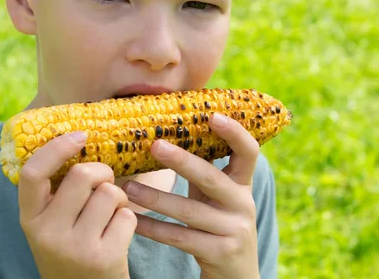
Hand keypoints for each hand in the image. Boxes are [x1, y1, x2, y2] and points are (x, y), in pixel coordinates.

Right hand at [18, 131, 136, 278]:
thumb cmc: (72, 248)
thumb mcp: (52, 223)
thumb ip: (57, 192)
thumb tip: (80, 137)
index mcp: (30, 218)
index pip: (33, 173)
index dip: (56, 148)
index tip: (80, 135)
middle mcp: (47, 233)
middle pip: (82, 174)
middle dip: (102, 173)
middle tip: (104, 185)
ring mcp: (75, 247)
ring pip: (110, 192)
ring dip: (118, 198)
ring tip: (109, 216)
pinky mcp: (103, 257)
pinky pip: (127, 215)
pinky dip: (128, 220)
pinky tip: (116, 236)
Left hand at [122, 113, 259, 278]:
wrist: (237, 274)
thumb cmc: (218, 224)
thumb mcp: (218, 196)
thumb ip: (204, 170)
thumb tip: (168, 134)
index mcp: (243, 184)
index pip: (249, 152)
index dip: (235, 132)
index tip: (212, 115)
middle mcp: (243, 204)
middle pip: (211, 178)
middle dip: (182, 161)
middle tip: (154, 146)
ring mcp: (233, 230)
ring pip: (190, 212)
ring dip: (156, 199)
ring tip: (129, 188)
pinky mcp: (219, 252)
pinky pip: (180, 238)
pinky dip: (155, 228)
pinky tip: (134, 220)